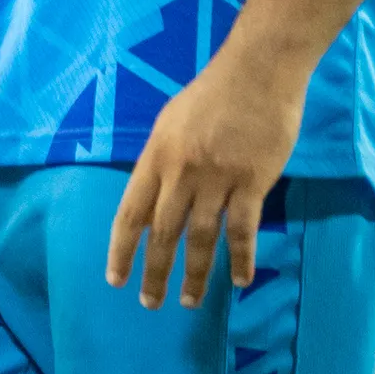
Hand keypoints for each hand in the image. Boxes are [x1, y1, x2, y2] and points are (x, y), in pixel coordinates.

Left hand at [105, 43, 307, 310]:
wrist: (259, 69)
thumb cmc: (215, 90)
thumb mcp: (172, 119)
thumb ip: (163, 157)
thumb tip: (155, 192)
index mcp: (157, 153)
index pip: (130, 211)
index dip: (121, 249)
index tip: (115, 278)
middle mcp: (181, 170)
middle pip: (162, 232)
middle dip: (153, 272)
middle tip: (149, 303)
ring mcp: (217, 178)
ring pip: (200, 238)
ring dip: (195, 275)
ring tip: (190, 301)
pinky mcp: (252, 182)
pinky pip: (243, 230)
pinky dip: (241, 259)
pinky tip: (240, 280)